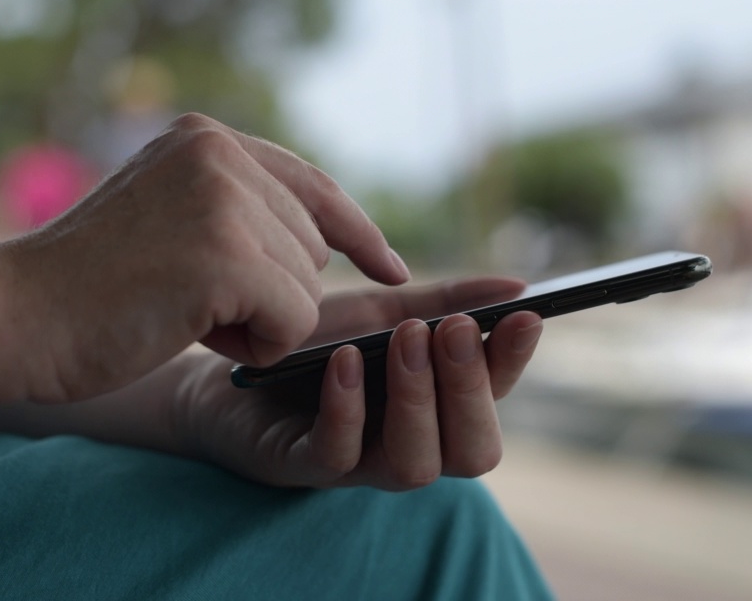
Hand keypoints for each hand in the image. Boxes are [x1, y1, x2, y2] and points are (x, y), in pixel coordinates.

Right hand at [0, 114, 408, 403]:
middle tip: (187, 302)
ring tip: (180, 312)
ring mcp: (222, 199)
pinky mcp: (224, 254)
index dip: (356, 231)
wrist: (11, 316)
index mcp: (204, 137)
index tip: (392, 267)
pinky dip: (257, 344)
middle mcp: (218, 152)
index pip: (312, 185)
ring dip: (259, 320)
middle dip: (269, 292)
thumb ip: (232, 210)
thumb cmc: (85, 287)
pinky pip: (295, 319)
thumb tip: (322, 245)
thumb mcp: (166, 216)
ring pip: (307, 286)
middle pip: (312, 247)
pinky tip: (192, 332)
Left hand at [152, 277, 543, 488]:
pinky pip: (337, 455)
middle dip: (469, 390)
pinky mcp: (303, 466)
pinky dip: (347, 407)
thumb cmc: (315, 344)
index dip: (512, 361)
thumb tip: (518, 284)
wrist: (227, 363)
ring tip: (405, 339)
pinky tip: (345, 361)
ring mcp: (359, 461)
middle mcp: (411, 442)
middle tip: (451, 330)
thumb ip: (444, 300)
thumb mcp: (381, 312)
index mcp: (438, 406)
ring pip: (415, 465)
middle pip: (474, 450)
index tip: (523, 314)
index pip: (495, 396)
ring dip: (418, 401)